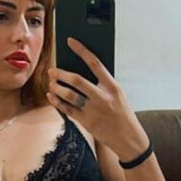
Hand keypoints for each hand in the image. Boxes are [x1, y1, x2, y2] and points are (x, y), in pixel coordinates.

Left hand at [47, 38, 148, 159]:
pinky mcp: (87, 122)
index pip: (95, 63)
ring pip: (69, 95)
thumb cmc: (122, 114)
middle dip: (61, 74)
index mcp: (113, 86)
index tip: (70, 41)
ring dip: (57, 87)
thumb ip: (102, 84)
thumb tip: (79, 73)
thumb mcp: (118, 95)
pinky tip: (52, 96)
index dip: (82, 50)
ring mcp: (94, 110)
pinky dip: (57, 102)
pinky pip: (67, 109)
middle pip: (77, 80)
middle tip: (52, 70)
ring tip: (51, 83)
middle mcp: (103, 97)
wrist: (129, 139)